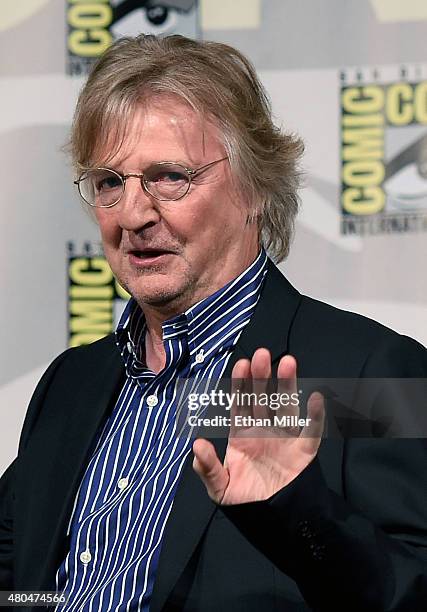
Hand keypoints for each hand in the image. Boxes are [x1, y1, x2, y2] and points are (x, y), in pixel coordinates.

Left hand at [192, 348, 324, 504]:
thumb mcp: (220, 488)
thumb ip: (208, 468)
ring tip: (287, 362)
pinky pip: (311, 431)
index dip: (241, 384)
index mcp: (243, 436)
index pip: (241, 404)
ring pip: (286, 406)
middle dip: (262, 377)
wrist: (273, 521)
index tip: (241, 364)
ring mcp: (285, 439)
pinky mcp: (304, 452)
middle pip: (263, 398)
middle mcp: (264, 431)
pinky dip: (315, 416)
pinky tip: (316, 398)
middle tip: (262, 355)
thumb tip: (197, 445)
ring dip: (287, 385)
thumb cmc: (244, 501)